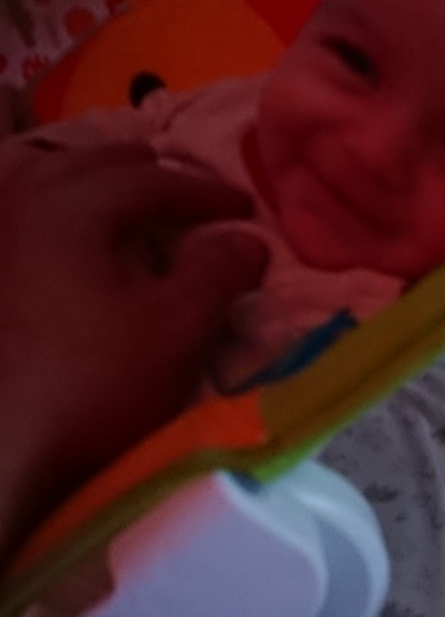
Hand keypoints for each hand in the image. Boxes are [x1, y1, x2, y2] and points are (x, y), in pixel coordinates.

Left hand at [0, 142, 267, 556]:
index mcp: (68, 201)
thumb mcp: (177, 330)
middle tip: (187, 200)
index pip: (152, 181)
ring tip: (119, 201)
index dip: (206, 193)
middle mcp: (16, 201)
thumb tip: (248, 239)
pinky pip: (8, 208)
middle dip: (146, 176)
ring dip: (86, 179)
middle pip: (90, 164)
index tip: (244, 208)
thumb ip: (220, 272)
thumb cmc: (91, 388)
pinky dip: (43, 204)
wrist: (5, 453)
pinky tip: (59, 233)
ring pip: (37, 173)